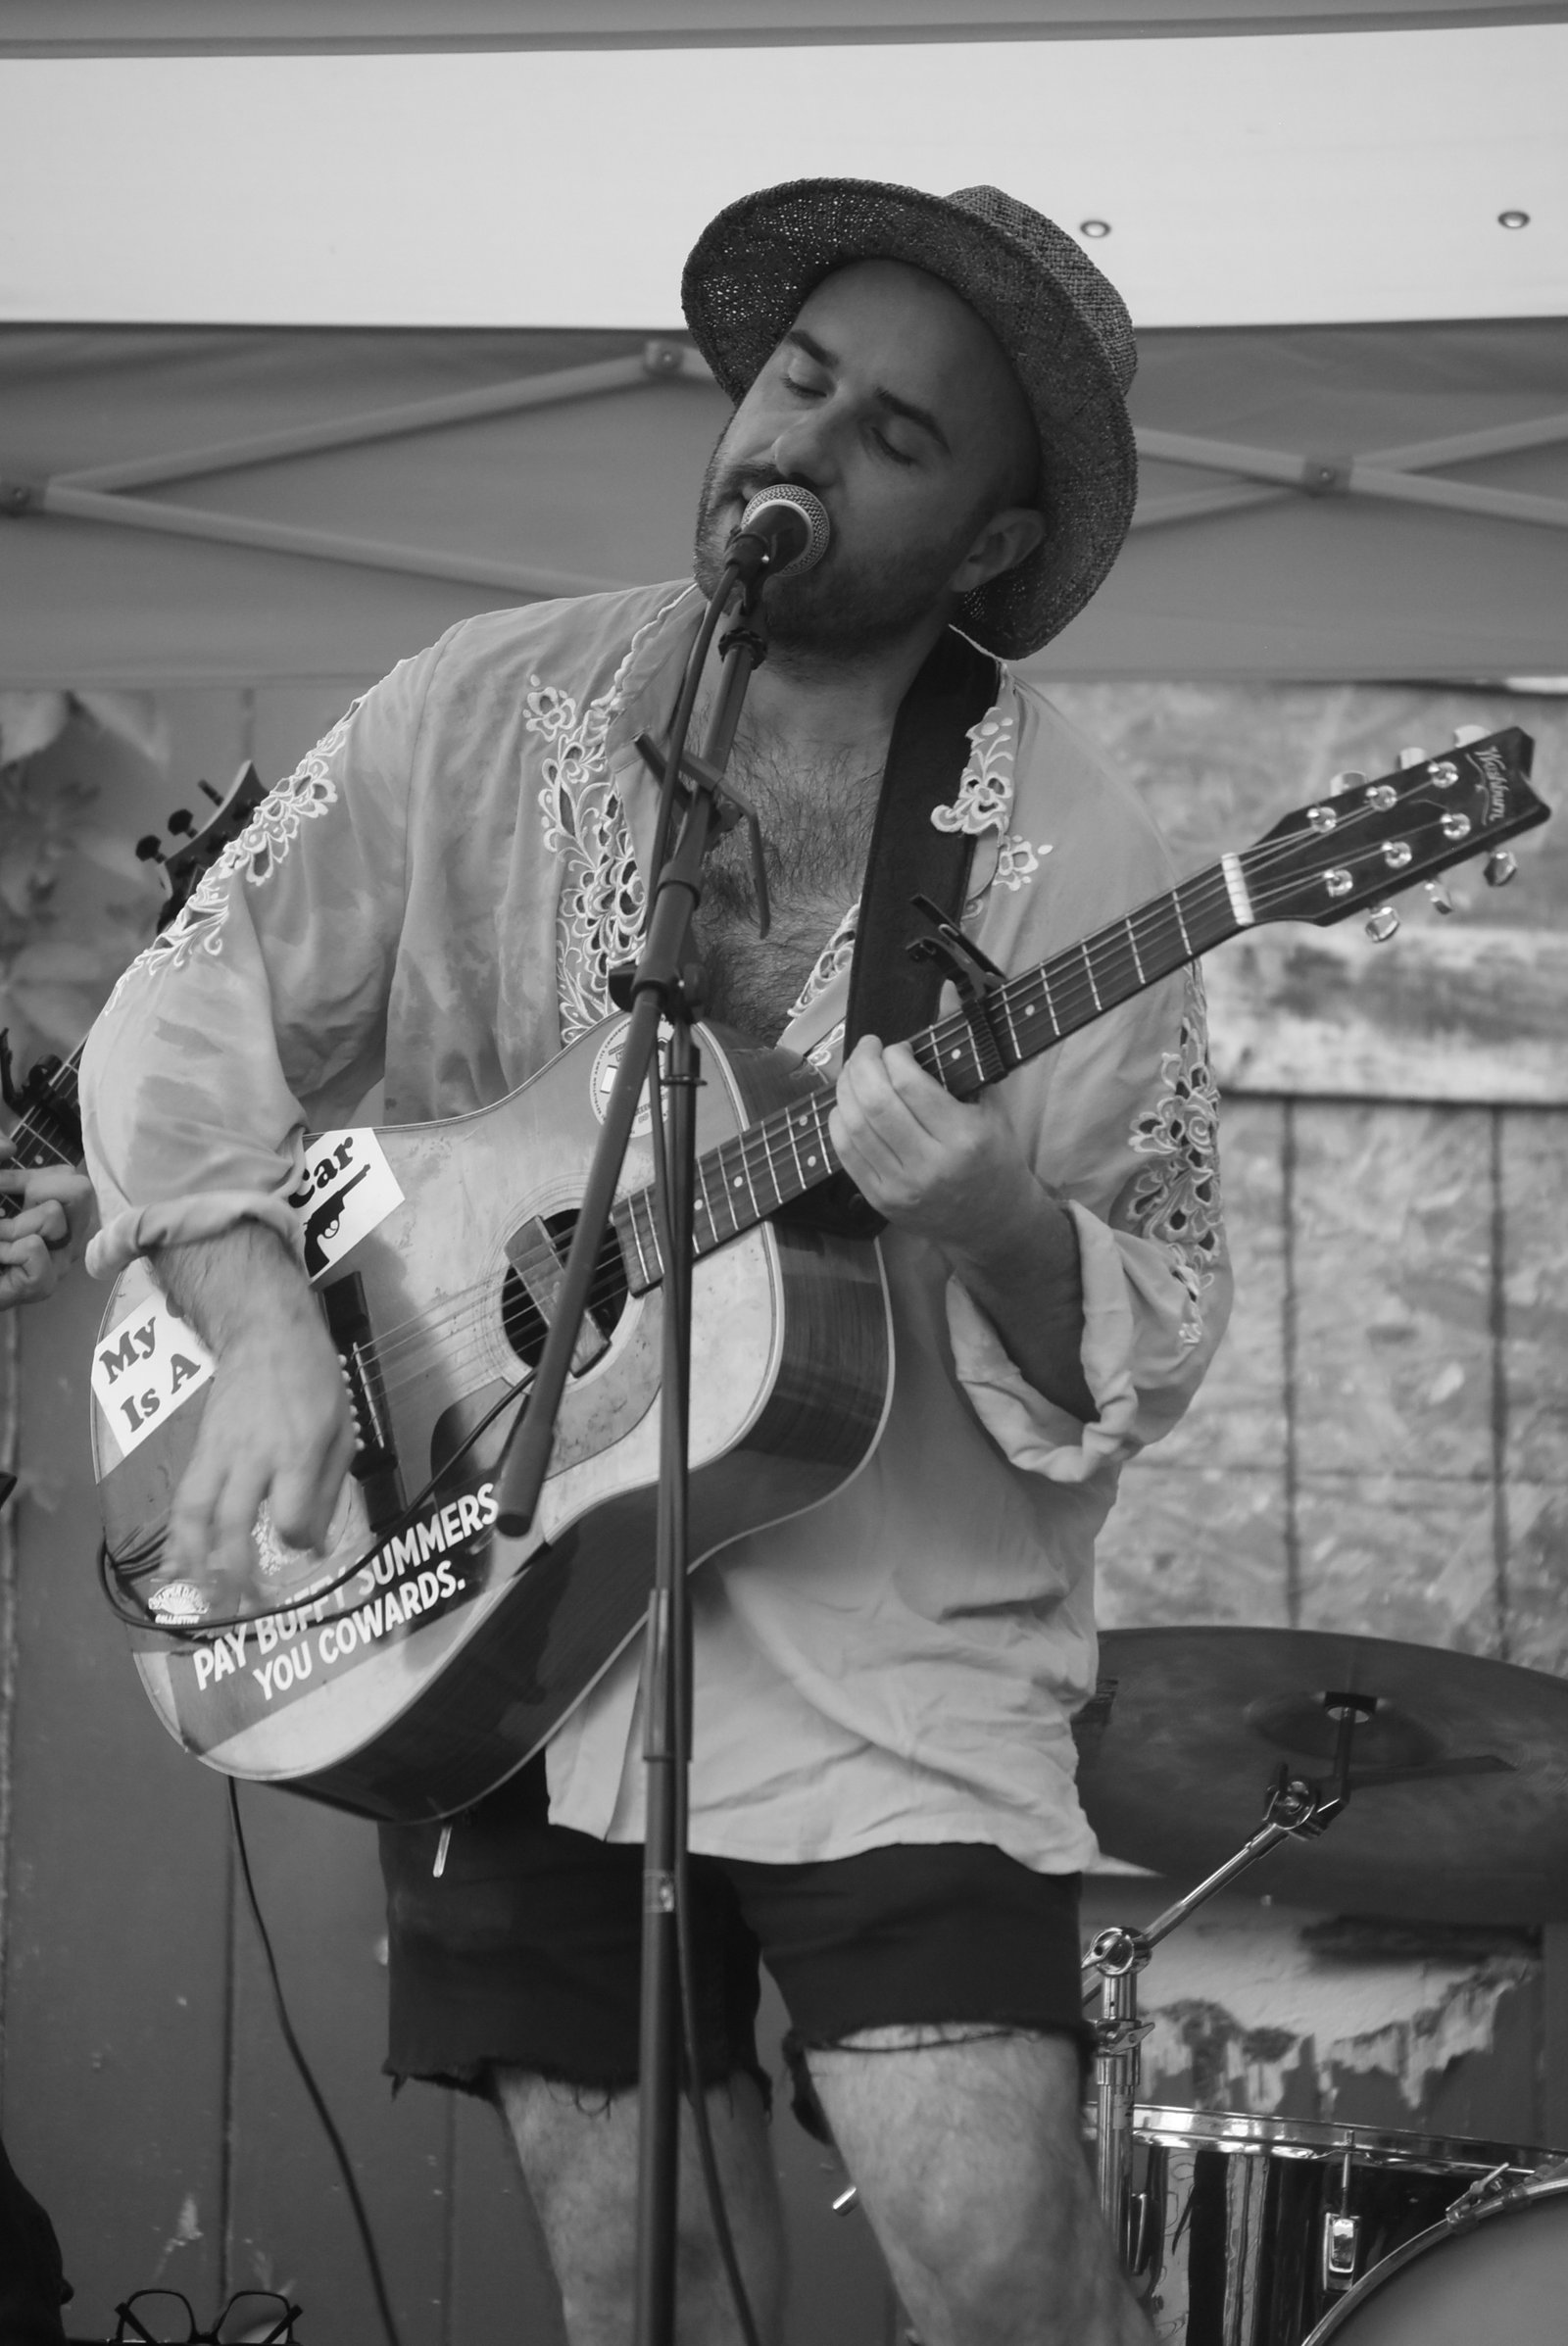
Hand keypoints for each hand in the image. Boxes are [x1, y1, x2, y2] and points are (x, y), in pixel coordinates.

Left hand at [0, 1154, 96, 1308]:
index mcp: (60, 1214)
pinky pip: (32, 1247)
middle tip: (7, 1222)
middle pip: (80, 1189)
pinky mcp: (45, 1284)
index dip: (30, 1178)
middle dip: (35, 1192)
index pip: (71, 1178)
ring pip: (53, 1216)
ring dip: (10, 1226)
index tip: (3, 1191)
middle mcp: (69, 1237)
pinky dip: (5, 1249)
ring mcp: (59, 1262)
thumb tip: (9, 1147)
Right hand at [155, 1228, 358, 1605]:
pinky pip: (182, 1499)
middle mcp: (252, 1455)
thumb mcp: (341, 1430)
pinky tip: (174, 1565)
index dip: (298, 1541)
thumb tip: (315, 1547)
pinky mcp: (199, 1450)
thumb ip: (327, 1490)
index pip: (290, 1515)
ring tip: (198, 1599)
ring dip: (194, 1563)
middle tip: (244, 1609)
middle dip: (234, 1574)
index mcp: (296, 1450)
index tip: (307, 1548)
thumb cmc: (313, 1382)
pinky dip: (176, 1537)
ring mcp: (219, 1452)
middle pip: (231, 1523)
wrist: (265, 1332)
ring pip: (194, 1515)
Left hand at [829, 1036, 1093, 1417]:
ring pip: (853, 1127)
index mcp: (964, 1138)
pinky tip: (849, 1104)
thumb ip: (967, 1051)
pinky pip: (844, 1153)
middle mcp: (930, 1165)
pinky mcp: (880, 1200)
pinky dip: (839, 1121)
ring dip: (846, 1089)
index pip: (910, 1085)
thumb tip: (952, 991)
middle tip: (866, 1049)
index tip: (896, 1047)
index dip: (893, 1055)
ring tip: (856, 1072)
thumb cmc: (995, 1159)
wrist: (992, 1224)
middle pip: (875, 1103)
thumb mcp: (992, 1105)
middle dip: (862, 1065)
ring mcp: (900, 1186)